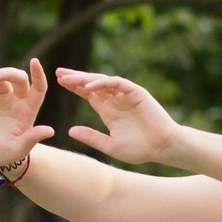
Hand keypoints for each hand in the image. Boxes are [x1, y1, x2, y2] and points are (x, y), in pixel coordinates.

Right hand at [0, 59, 55, 165]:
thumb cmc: (11, 153)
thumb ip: (32, 138)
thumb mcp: (20, 148)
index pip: (39, 87)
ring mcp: (5, 97)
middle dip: (5, 73)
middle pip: (17, 77)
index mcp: (30, 109)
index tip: (34, 61)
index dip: (38, 74)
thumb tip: (50, 131)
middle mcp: (19, 99)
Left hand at [53, 67, 183, 165]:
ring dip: (85, 78)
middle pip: (92, 84)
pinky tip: (89, 87)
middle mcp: (116, 100)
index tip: (59, 83)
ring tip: (69, 77)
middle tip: (58, 72)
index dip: (74, 87)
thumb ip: (91, 137)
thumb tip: (70, 130)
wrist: (162, 147)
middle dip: (76, 78)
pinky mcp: (136, 92)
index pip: (88, 94)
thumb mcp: (110, 145)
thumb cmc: (140, 149)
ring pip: (102, 81)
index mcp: (109, 111)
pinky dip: (103, 83)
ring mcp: (126, 94)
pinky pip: (116, 83)